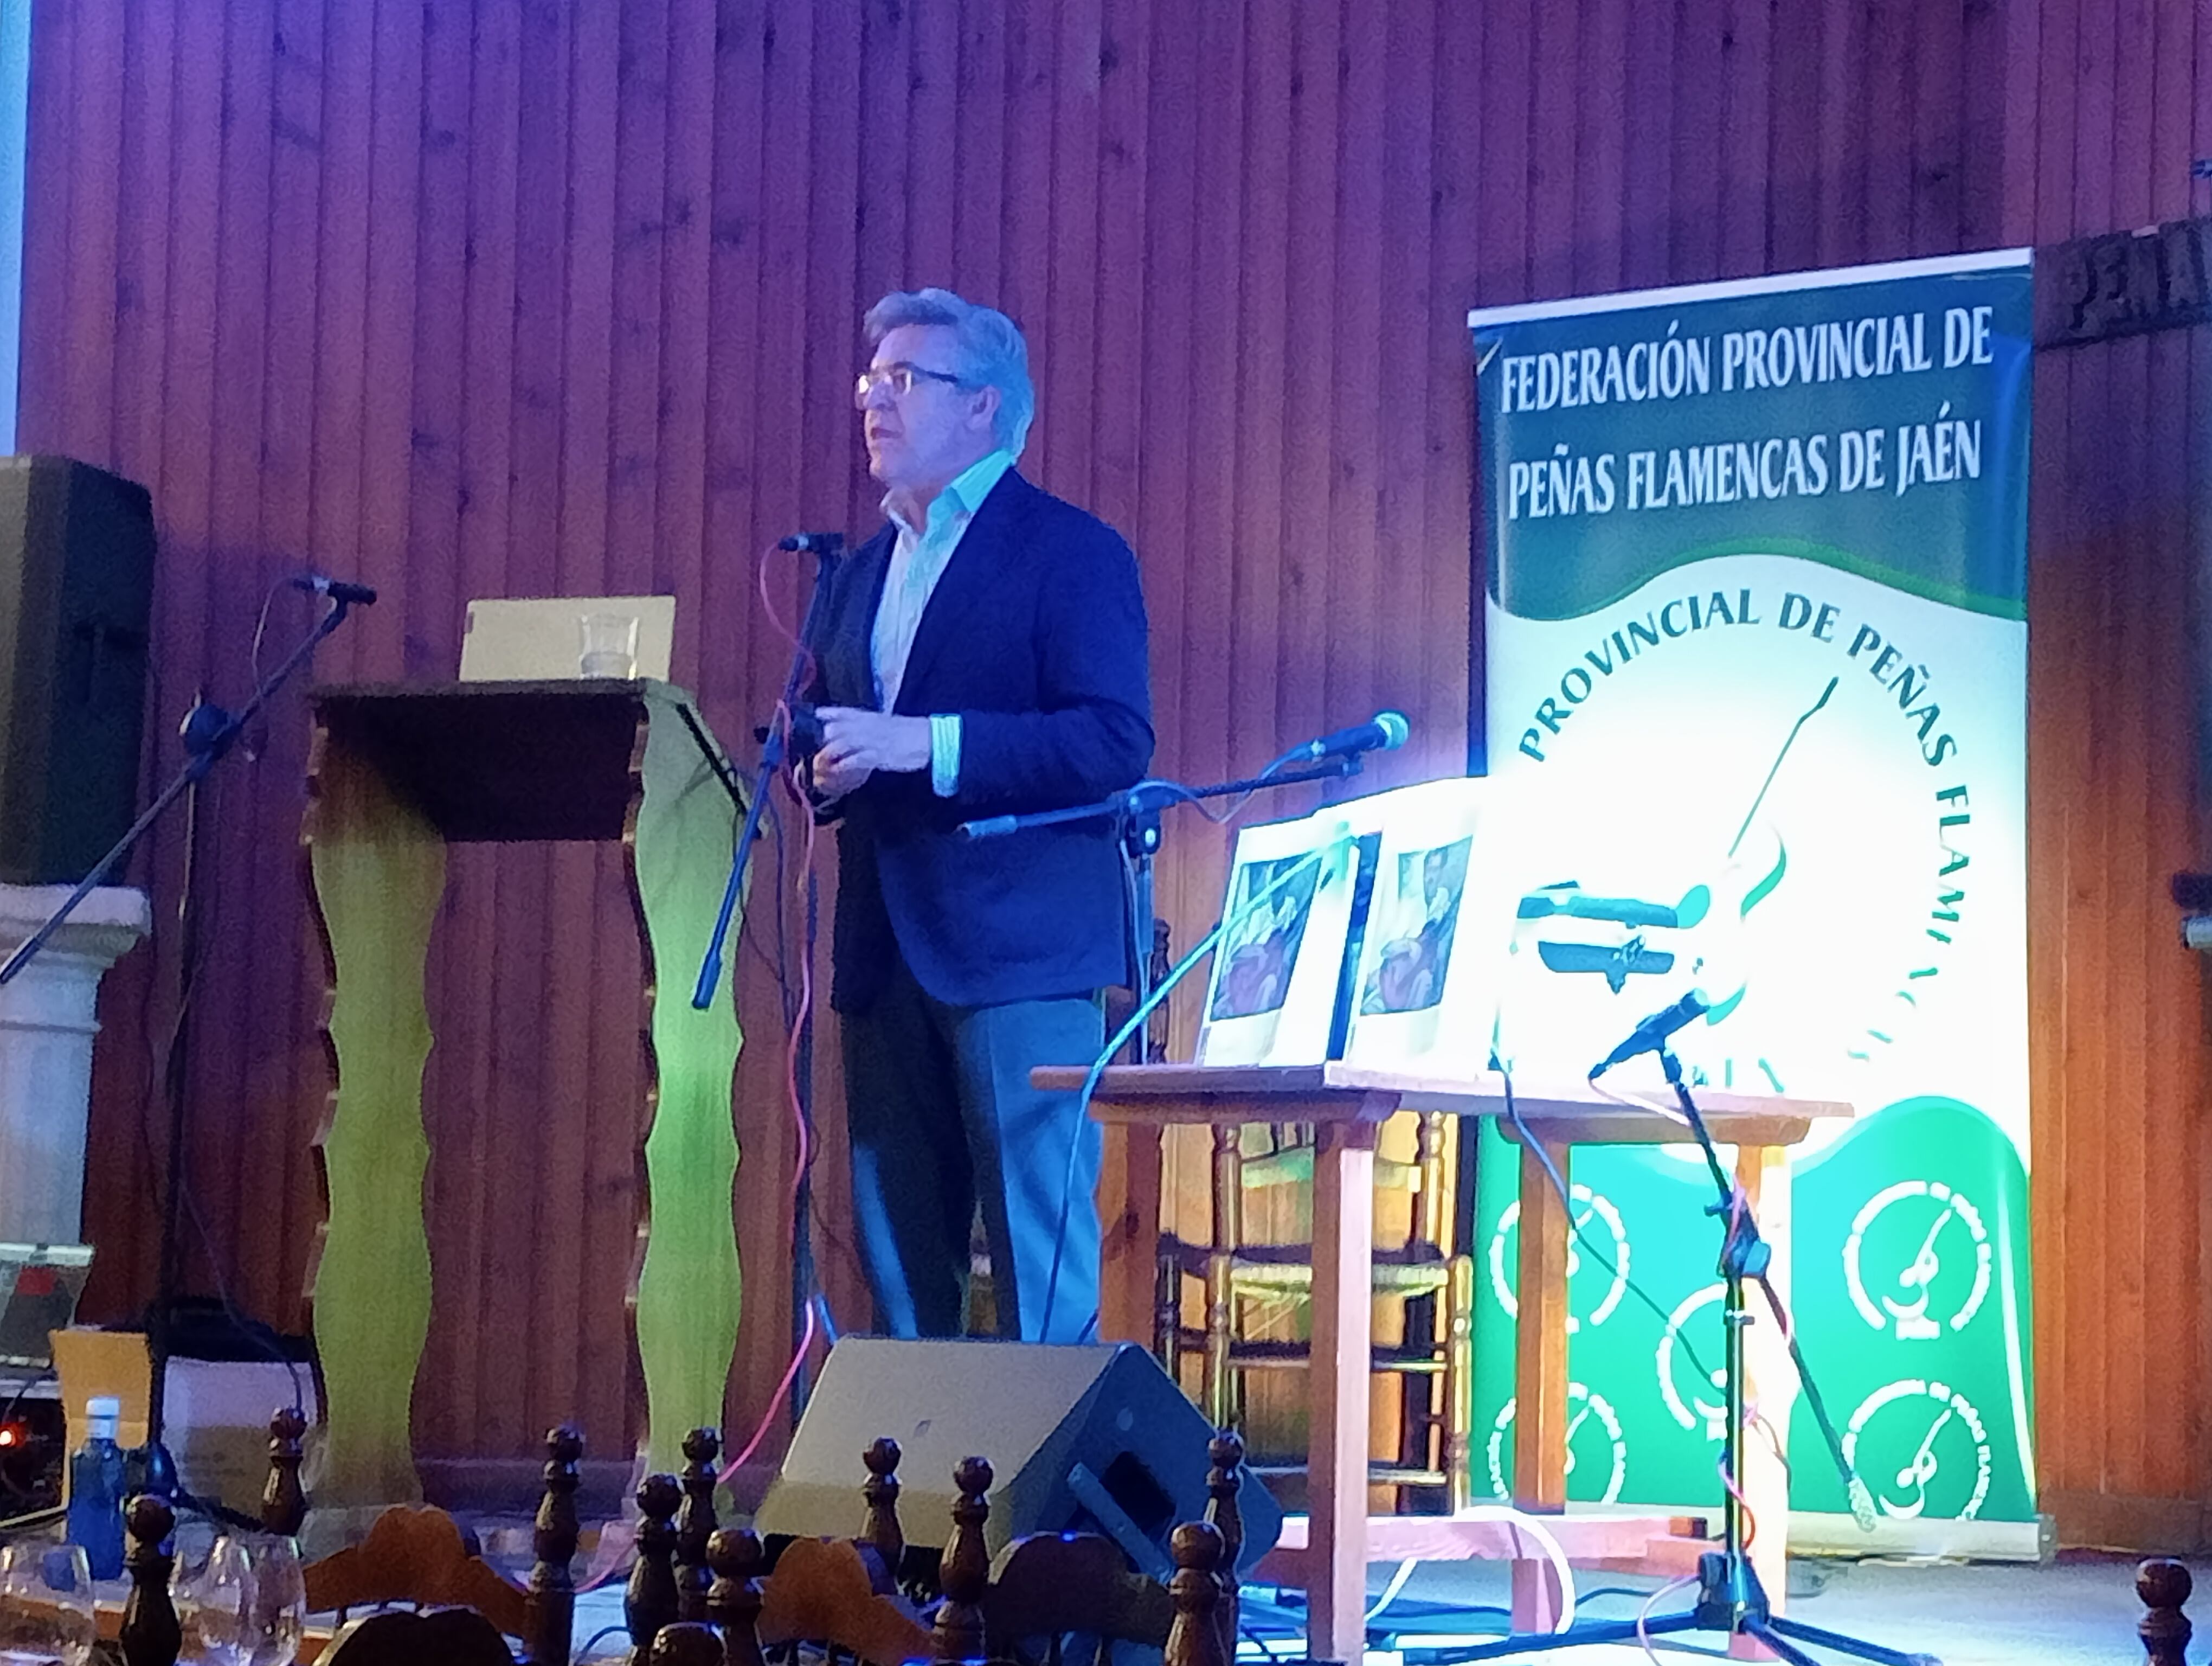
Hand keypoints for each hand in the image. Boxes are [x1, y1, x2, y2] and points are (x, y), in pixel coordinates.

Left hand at [812, 707, 932, 795]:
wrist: (929, 739)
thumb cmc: (909, 733)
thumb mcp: (887, 723)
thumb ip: (870, 723)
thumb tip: (857, 726)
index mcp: (870, 717)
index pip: (844, 712)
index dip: (829, 713)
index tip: (818, 714)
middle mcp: (867, 727)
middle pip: (836, 729)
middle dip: (825, 738)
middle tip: (819, 748)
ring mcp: (871, 741)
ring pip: (842, 744)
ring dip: (830, 753)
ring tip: (824, 762)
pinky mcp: (878, 756)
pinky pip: (855, 760)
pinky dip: (844, 766)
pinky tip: (838, 770)